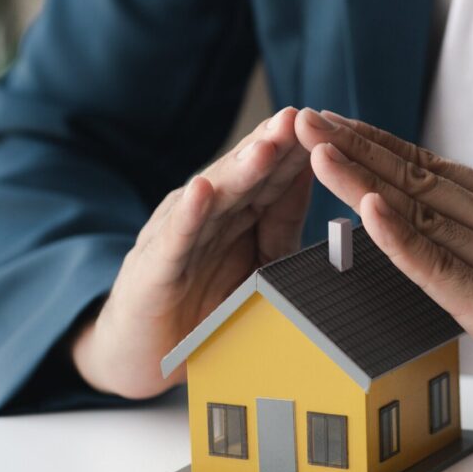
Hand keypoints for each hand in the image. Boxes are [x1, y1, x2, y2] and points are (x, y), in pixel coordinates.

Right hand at [71, 107, 313, 398]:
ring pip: (214, 198)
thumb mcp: (257, 267)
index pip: (272, 175)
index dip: (297, 151)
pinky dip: (188, 215)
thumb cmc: (204, 307)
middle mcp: (207, 213)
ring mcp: (179, 235)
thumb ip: (283, 227)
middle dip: (272, 145)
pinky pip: (175, 238)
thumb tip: (320, 183)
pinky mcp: (154, 267)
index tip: (329, 124)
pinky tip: (202, 191)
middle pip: (245, 175)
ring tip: (266, 145)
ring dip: (239, 171)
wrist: (143, 354)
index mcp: (237, 212)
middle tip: (299, 117)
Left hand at [294, 108, 472, 432]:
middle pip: (413, 176)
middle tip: (304, 117)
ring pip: (418, 209)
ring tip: (314, 148)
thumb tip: (429, 221)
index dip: (374, 144)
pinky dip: (399, 237)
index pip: (427, 166)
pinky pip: (439, 265)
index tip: (333, 123)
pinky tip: (366, 210)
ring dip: (359, 177)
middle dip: (353, 145)